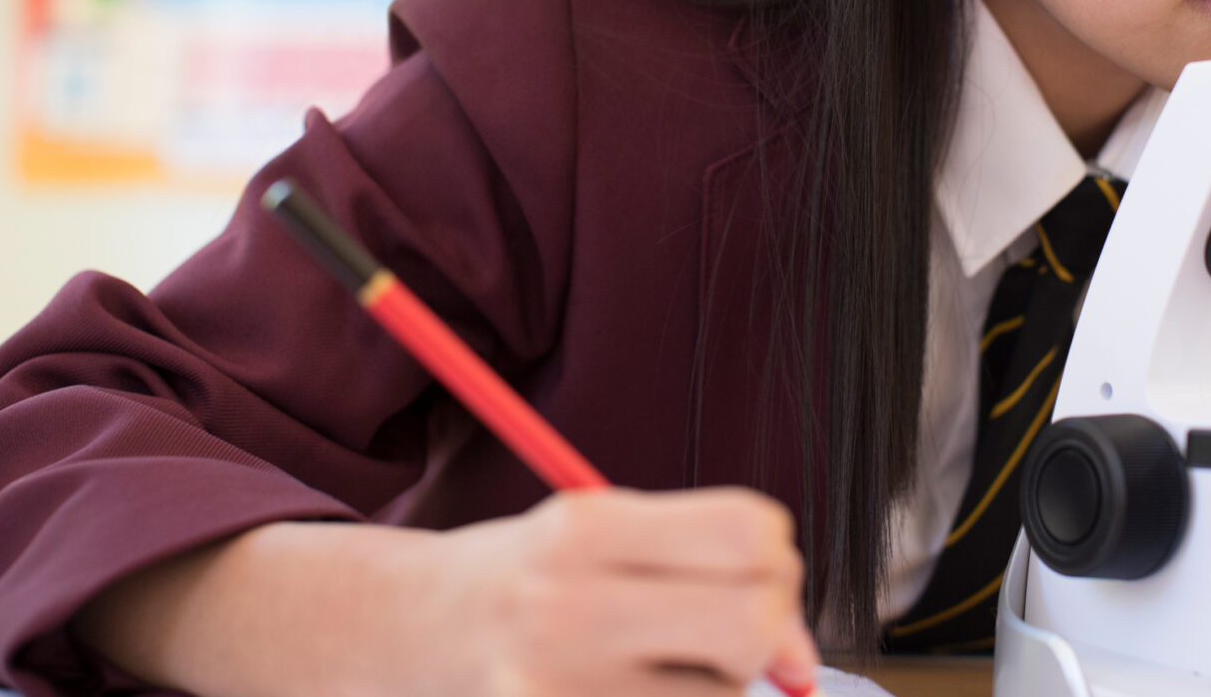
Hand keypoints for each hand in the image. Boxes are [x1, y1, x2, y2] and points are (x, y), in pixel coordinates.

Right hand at [407, 487, 820, 696]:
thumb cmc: (529, 576)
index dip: (774, 551)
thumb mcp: (603, 533)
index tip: (758, 563)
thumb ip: (709, 565)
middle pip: (752, 622)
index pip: (747, 531)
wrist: (406, 632)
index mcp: (585, 530)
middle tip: (739, 622)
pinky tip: (634, 693)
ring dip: (715, 682)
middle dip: (770, 624)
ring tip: (653, 660)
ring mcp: (559, 690)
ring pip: (724, 696)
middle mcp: (569, 609)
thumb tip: (804, 665)